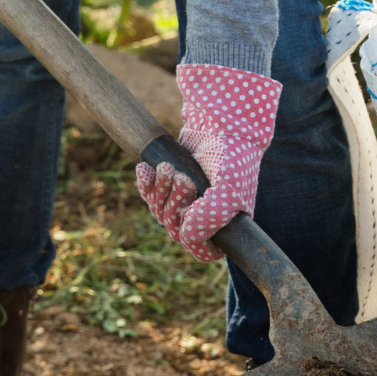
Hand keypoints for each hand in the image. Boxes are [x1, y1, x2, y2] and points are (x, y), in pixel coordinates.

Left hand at [135, 64, 279, 262]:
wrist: (222, 123)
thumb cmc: (232, 157)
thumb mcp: (228, 189)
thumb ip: (210, 217)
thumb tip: (184, 236)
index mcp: (225, 224)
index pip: (203, 252)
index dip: (193, 241)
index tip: (188, 216)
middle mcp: (205, 217)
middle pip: (176, 231)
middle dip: (172, 204)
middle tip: (181, 177)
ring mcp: (187, 201)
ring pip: (161, 212)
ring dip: (159, 190)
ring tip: (166, 168)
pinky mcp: (170, 185)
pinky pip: (150, 195)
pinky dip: (145, 183)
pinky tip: (144, 168)